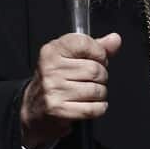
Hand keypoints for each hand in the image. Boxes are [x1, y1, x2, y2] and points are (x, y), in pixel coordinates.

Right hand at [20, 32, 121, 148]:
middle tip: (93, 79)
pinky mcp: (58, 109)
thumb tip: (115, 39)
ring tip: (90, 93)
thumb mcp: (70, 58)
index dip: (99, 53)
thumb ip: (95, 47)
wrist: (34, 109)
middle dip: (102, 76)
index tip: (98, 59)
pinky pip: (92, 108)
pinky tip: (92, 105)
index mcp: (52, 51)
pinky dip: (98, 108)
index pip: (84, 43)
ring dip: (100, 94)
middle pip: (94, 69)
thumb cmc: (56, 81)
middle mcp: (50, 69)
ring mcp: (53, 89)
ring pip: (96, 90)